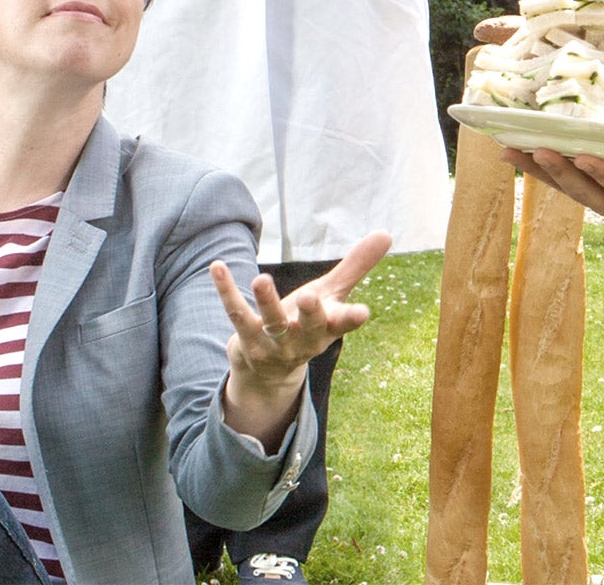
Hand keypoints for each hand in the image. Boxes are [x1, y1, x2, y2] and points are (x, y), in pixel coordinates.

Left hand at [211, 230, 390, 442]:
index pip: (344, 324)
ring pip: (270, 323)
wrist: (269, 370)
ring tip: (261, 278)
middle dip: (309, 314)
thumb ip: (356, 266)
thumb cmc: (307, 322)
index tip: (362, 313)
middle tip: (309, 296)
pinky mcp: (245, 339)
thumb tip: (387, 234)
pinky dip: (225, 290)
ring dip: (266, 301)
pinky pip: (235, 313)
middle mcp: (302, 340)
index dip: (352, 319)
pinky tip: (217, 266)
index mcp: (328, 328)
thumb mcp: (332, 295)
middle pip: (307, 328)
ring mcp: (273, 344)